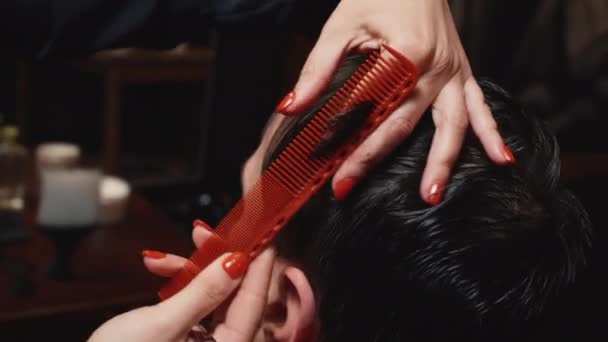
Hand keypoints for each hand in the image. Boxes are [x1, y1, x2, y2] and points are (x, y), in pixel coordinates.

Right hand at [89, 223, 274, 341]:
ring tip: (160, 259)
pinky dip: (179, 287)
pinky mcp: (188, 341)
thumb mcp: (162, 325)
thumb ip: (203, 293)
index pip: (253, 302)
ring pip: (213, 298)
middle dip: (217, 262)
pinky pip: (195, 306)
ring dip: (190, 273)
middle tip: (204, 234)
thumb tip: (236, 262)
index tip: (262, 232)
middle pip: (235, 298)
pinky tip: (156, 270)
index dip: (258, 264)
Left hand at [277, 0, 513, 203]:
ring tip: (431, 196)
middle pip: (408, 125)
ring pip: (455, 125)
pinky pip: (481, 106)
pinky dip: (492, 133)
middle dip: (376, 159)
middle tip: (350, 189)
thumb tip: (291, 107)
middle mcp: (436, 67)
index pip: (375, 112)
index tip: (334, 174)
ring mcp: (454, 70)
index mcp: (407, 54)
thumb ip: (318, 69)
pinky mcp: (462, 71)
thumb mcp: (342, 25)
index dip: (353, 145)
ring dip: (443, 162)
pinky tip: (502, 159)